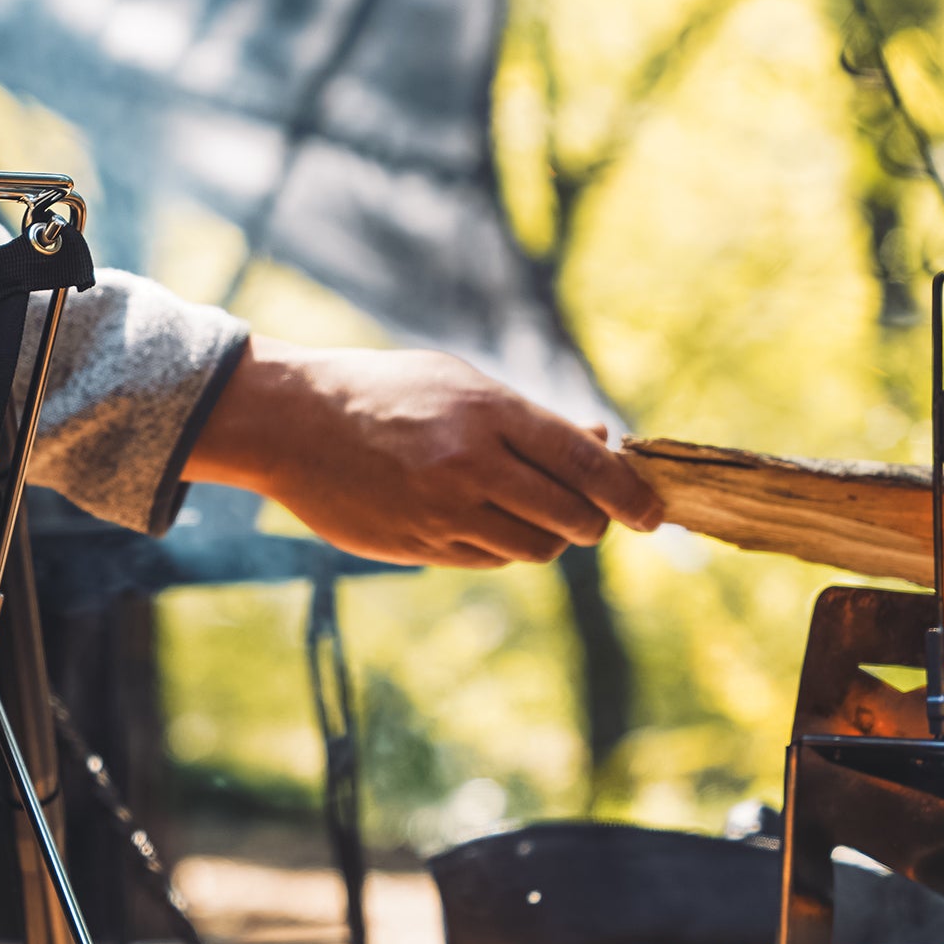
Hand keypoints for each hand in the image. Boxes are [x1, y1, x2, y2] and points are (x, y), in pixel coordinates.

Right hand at [181, 340, 663, 566]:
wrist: (292, 424)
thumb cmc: (385, 393)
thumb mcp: (460, 383)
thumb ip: (531, 419)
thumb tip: (603, 443)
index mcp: (488, 414)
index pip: (586, 466)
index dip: (631, 495)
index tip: (651, 512)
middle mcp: (471, 467)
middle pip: (571, 518)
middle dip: (594, 521)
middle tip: (592, 515)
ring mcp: (442, 513)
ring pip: (533, 548)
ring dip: (549, 537)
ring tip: (530, 513)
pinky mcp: (418, 547)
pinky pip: (487, 561)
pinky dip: (501, 547)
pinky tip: (482, 520)